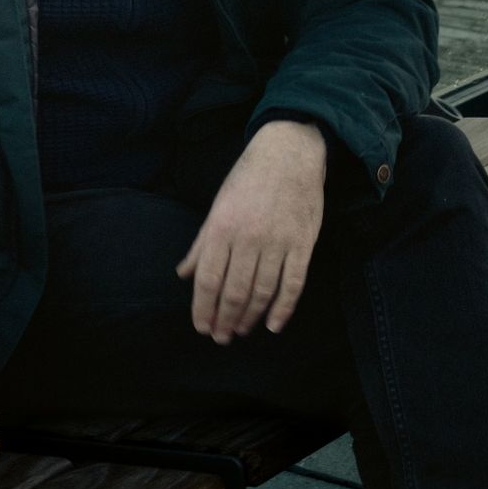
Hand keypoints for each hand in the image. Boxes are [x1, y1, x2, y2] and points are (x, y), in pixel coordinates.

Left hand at [176, 120, 326, 343]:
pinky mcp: (303, 243)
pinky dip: (283, 308)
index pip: (209, 279)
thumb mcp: (218, 204)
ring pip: (262, 292)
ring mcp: (278, 241)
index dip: (203, 308)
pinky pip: (293, 283)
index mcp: (223, 226)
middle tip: (221, 337)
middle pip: (234, 291)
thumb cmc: (248, 177)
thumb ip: (202, 243)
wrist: (290, 151)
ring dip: (250, 317)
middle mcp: (249, 237)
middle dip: (225, 319)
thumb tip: (184, 274)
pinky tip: (273, 324)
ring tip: (241, 330)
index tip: (202, 327)